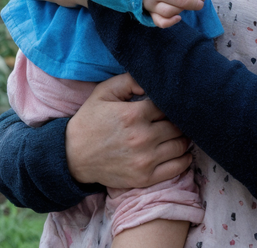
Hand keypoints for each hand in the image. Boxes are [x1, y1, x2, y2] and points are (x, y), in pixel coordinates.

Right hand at [66, 73, 192, 188]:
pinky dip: (184, 159)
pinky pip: (177, 167)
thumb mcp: (104, 92)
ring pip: (181, 145)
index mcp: (134, 115)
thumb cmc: (90, 121)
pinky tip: (182, 152)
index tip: (168, 104)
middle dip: (178, 120)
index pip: (168, 105)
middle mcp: (143, 137)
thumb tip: (153, 79)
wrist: (71, 157)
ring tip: (178, 134)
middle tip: (175, 119)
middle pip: (178, 125)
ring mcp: (145, 159)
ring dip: (183, 138)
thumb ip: (130, 80)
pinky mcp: (145, 177)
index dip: (170, 103)